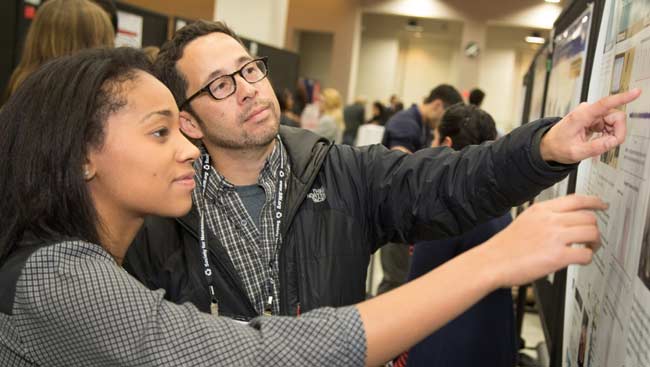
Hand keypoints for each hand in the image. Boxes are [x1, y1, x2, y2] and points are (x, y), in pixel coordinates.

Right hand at [482, 195, 605, 287]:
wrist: (490, 262)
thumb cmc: (504, 247)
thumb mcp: (523, 221)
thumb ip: (544, 218)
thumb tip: (563, 222)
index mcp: (541, 210)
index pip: (576, 199)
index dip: (594, 202)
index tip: (601, 206)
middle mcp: (550, 220)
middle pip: (588, 216)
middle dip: (594, 228)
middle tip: (592, 237)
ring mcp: (554, 237)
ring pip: (592, 233)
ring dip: (595, 243)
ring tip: (588, 249)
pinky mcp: (557, 256)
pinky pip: (586, 254)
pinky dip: (587, 258)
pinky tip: (578, 260)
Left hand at [540, 89, 641, 163]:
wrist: (549, 144)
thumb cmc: (557, 146)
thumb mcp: (575, 152)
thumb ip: (595, 147)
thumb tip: (612, 141)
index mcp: (581, 115)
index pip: (605, 103)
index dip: (622, 98)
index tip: (635, 92)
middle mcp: (588, 111)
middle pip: (616, 116)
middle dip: (617, 132)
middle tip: (607, 144)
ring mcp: (591, 113)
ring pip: (615, 121)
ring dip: (612, 133)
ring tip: (598, 142)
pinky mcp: (594, 118)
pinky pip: (610, 123)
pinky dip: (608, 133)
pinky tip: (598, 139)